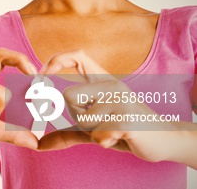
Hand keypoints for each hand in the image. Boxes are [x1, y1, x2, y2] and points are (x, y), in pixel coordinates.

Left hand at [37, 50, 193, 163]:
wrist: (163, 138)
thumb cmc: (124, 128)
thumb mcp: (93, 127)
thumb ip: (67, 132)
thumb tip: (38, 145)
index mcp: (103, 79)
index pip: (76, 56)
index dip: (55, 61)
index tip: (41, 76)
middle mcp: (111, 83)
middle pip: (68, 96)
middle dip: (76, 117)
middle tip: (99, 122)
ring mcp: (120, 99)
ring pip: (82, 120)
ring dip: (93, 133)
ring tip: (112, 128)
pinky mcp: (126, 118)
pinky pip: (97, 135)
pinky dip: (104, 142)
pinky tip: (120, 136)